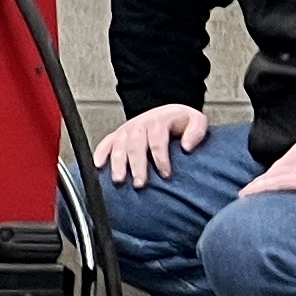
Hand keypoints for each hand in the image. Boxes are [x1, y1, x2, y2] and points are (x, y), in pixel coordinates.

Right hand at [94, 102, 209, 185]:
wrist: (165, 112)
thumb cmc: (179, 121)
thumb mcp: (196, 120)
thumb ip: (196, 131)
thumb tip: (187, 147)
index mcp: (157, 121)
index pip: (157, 141)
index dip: (161, 159)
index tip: (166, 174)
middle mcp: (139, 125)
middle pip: (135, 146)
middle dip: (137, 166)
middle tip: (140, 183)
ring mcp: (125, 130)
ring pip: (118, 147)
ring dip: (117, 164)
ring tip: (119, 180)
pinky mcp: (117, 135)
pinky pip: (105, 143)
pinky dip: (100, 154)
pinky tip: (98, 166)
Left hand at [240, 137, 295, 200]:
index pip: (284, 162)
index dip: (274, 172)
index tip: (267, 180)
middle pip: (274, 170)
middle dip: (263, 180)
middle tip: (251, 190)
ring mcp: (295, 168)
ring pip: (269, 177)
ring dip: (256, 186)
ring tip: (245, 195)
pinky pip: (271, 185)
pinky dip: (257, 190)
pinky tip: (246, 195)